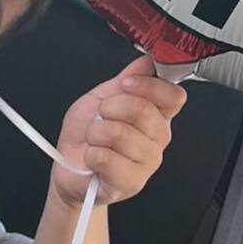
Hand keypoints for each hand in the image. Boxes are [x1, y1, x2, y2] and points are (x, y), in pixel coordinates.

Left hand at [51, 54, 186, 207]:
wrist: (68, 168)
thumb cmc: (85, 136)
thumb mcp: (102, 97)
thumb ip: (126, 79)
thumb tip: (147, 60)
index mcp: (156, 116)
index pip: (173, 96)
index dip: (148, 86)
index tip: (125, 84)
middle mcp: (156, 139)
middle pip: (143, 110)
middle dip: (110, 107)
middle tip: (101, 116)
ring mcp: (146, 163)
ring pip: (120, 133)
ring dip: (95, 132)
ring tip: (94, 140)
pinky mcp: (130, 182)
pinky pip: (106, 158)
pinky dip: (90, 154)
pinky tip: (93, 158)